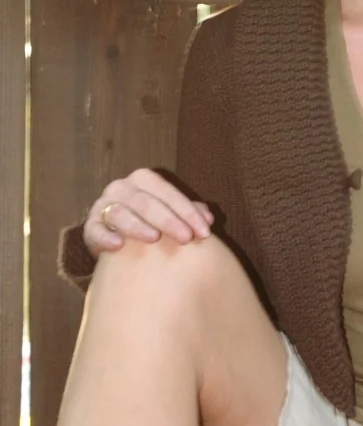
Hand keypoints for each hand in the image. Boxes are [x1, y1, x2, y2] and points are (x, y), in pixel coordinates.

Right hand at [83, 168, 213, 258]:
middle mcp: (121, 188)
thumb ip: (189, 212)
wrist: (115, 236)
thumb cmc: (150, 222)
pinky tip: (118, 245)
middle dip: (169, 220)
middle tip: (186, 239)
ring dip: (137, 225)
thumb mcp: (169, 213)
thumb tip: (209, 218)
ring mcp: (103, 206)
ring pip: (120, 212)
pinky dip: (105, 237)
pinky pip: (95, 230)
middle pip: (146, 202)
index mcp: (143, 180)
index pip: (167, 192)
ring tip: (154, 238)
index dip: (188, 212)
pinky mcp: (90, 227)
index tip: (205, 232)